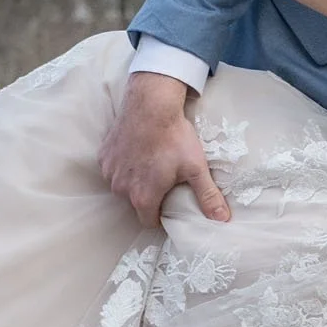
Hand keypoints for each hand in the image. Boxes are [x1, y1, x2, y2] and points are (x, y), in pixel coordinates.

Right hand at [98, 71, 230, 224]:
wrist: (151, 105)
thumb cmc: (174, 137)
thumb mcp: (196, 168)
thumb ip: (208, 196)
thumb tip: (222, 220)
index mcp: (143, 197)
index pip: (149, 221)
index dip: (161, 216)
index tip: (170, 204)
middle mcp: (121, 188)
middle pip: (136, 203)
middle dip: (149, 196)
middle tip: (164, 179)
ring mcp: (110, 172)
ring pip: (123, 186)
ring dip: (134, 180)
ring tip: (151, 163)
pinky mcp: (104, 156)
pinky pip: (114, 169)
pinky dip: (124, 164)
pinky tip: (138, 152)